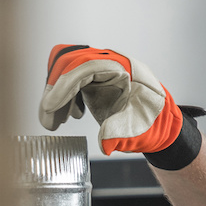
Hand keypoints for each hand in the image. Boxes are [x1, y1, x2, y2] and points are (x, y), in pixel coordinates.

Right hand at [38, 45, 183, 154]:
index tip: (49, 106)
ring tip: (54, 123)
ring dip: (56, 94)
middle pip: (70, 63)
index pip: (85, 67)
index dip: (64, 86)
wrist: (157, 120)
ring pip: (66, 70)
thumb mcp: (137, 128)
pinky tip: (68, 116)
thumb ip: (119, 134)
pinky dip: (63, 96)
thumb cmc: (150, 120)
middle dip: (54, 89)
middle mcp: (110, 61)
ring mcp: (101, 67)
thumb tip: (104, 145)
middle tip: (48, 117)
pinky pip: (71, 79)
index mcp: (124, 67)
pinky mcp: (94, 76)